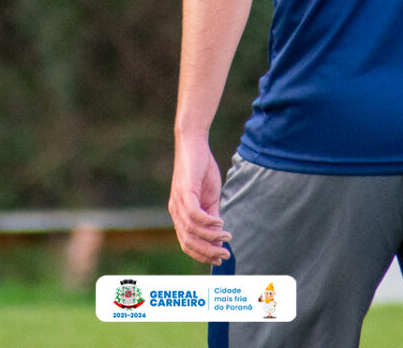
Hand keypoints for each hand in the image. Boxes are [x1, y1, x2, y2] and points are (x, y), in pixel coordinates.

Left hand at [168, 131, 230, 265]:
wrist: (193, 144)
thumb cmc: (201, 170)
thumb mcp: (209, 198)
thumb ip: (212, 218)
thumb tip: (219, 239)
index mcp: (180, 215)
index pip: (187, 243)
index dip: (202, 255)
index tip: (219, 259)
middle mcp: (175, 211)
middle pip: (188, 242)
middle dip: (207, 252)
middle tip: (225, 255)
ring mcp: (178, 202)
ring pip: (191, 230)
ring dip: (211, 237)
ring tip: (227, 237)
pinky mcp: (184, 191)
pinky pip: (194, 214)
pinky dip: (208, 222)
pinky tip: (220, 221)